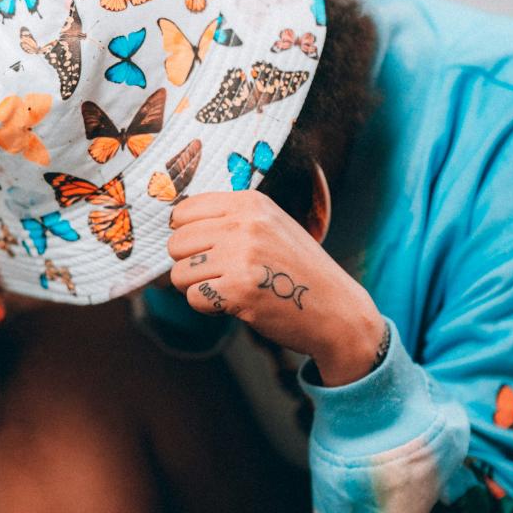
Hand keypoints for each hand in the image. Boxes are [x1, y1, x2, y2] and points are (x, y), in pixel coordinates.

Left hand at [167, 190, 384, 385]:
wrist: (337, 310)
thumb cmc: (299, 271)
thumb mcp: (271, 226)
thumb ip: (230, 219)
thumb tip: (175, 224)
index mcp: (250, 202)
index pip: (183, 211)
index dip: (187, 235)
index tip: (205, 250)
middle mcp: (244, 223)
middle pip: (176, 243)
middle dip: (189, 264)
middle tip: (218, 276)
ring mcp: (242, 255)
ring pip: (179, 273)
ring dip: (197, 287)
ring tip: (228, 289)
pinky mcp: (239, 289)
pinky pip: (194, 298)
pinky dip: (209, 307)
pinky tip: (235, 303)